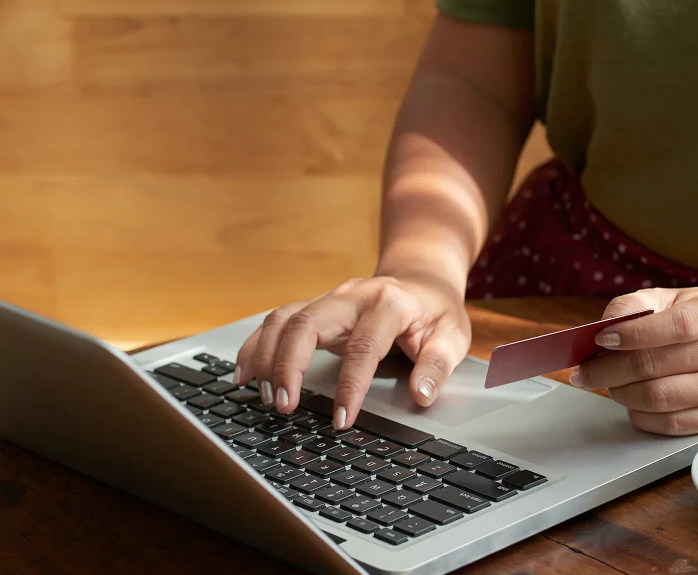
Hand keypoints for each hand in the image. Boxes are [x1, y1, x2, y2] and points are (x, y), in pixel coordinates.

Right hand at [234, 275, 471, 429]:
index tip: (341, 420)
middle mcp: (352, 296)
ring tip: (265, 397)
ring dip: (267, 358)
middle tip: (285, 406)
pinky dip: (255, 346)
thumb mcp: (453, 337)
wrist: (421, 278)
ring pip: (284, 319)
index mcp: (389, 303)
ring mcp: (329, 299)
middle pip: (307, 323)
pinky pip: (276, 321)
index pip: (363, 346)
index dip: (350, 385)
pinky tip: (244, 374)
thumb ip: (437, 366)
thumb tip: (420, 395)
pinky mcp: (314, 307)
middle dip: (289, 365)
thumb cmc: (436, 311)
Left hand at [569, 288, 697, 434]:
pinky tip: (632, 401)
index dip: (633, 334)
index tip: (601, 339)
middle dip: (607, 369)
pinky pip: (667, 424)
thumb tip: (605, 324)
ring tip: (608, 384)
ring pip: (657, 398)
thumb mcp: (670, 300)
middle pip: (655, 365)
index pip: (676, 326)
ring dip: (621, 393)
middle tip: (585, 370)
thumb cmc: (695, 323)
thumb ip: (635, 304)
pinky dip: (639, 414)